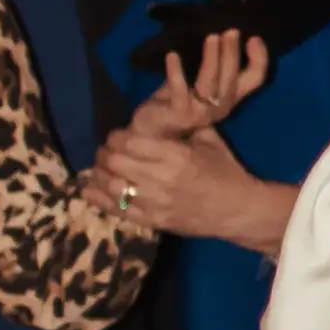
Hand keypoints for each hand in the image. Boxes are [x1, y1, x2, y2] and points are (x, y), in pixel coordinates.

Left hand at [96, 122, 279, 242]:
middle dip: (106, 154)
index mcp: (175, 154)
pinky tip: (90, 189)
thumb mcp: (209, 140)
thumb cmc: (226, 171)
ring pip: (112, 186)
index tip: (117, 136)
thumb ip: (184, 125)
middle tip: (107, 152)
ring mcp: (156, 202)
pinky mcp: (154, 221)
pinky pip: (118, 210)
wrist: (239, 209)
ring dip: (101, 175)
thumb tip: (164, 108)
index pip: (129, 141)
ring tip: (102, 169)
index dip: (116, 136)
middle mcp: (161, 178)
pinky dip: (99, 199)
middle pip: (115, 162)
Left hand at [116, 26, 268, 144]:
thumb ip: (204, 67)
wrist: (147, 133)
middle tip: (230, 31)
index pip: (254, 79)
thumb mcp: (192, 82)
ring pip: (211, 85)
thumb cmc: (170, 105)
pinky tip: (172, 56)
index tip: (253, 37)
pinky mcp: (180, 115)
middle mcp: (220, 107)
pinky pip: (180, 92)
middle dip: (232, 54)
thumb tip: (214, 35)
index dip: (259, 59)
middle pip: (232, 80)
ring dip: (212, 60)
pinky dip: (176, 73)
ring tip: (211, 38)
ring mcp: (201, 114)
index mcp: (227, 98)